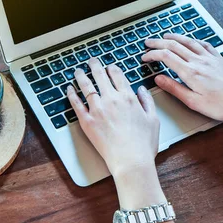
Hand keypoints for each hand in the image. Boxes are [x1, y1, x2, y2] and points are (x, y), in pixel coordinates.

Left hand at [66, 58, 159, 174]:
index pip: (117, 75)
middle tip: (91, 61)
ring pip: (86, 86)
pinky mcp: (87, 121)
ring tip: (77, 71)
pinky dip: (71, 94)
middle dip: (95, 65)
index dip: (112, 68)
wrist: (131, 161)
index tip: (109, 66)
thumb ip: (147, 101)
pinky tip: (69, 89)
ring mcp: (97, 110)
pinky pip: (76, 104)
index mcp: (127, 97)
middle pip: (100, 76)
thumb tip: (141, 89)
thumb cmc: (144, 144)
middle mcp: (111, 100)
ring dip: (81, 75)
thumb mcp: (153, 119)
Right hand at [143, 33, 222, 121]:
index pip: (165, 56)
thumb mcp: (194, 102)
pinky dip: (192, 40)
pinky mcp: (218, 59)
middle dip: (158, 42)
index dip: (152, 54)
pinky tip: (190, 40)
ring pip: (187, 41)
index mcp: (190, 72)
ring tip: (164, 36)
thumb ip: (175, 89)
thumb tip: (159, 79)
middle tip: (148, 43)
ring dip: (173, 37)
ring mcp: (209, 58)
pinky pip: (203, 44)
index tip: (144, 57)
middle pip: (174, 45)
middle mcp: (199, 61)